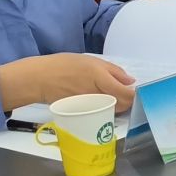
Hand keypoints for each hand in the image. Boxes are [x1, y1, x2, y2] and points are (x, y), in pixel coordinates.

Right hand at [4, 53, 136, 112]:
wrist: (39, 79)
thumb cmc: (65, 65)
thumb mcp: (91, 61)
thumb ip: (114, 71)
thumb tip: (131, 81)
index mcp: (100, 78)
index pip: (126, 95)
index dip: (135, 95)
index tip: (136, 91)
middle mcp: (96, 94)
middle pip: (122, 105)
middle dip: (127, 101)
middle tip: (125, 94)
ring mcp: (89, 106)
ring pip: (112, 111)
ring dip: (117, 106)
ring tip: (113, 97)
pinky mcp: (81, 113)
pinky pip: (100, 114)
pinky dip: (105, 110)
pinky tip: (102, 103)